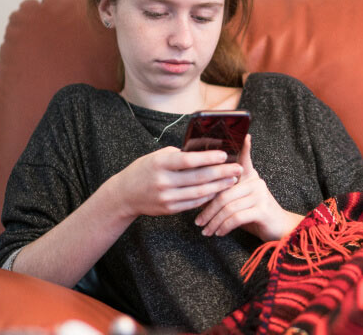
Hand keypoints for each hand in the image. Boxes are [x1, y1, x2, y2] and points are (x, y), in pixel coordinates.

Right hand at [108, 146, 242, 218]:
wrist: (125, 194)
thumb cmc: (144, 170)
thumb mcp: (157, 157)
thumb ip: (179, 155)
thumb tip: (204, 152)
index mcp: (160, 163)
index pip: (188, 160)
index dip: (208, 158)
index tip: (224, 155)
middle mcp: (163, 181)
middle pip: (198, 177)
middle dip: (221, 173)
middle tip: (237, 169)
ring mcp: (166, 197)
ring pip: (199, 193)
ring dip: (219, 186)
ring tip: (233, 180)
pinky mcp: (169, 209)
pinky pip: (194, 203)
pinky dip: (208, 197)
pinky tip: (219, 191)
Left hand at [194, 135, 303, 241]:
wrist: (278, 230)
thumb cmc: (254, 215)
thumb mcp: (239, 202)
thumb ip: (226, 194)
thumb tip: (200, 194)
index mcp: (249, 176)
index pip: (244, 158)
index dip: (243, 147)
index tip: (244, 134)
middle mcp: (256, 182)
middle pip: (224, 191)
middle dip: (208, 209)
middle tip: (198, 222)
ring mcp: (260, 195)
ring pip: (228, 206)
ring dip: (214, 221)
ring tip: (206, 231)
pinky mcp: (262, 209)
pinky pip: (236, 217)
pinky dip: (224, 226)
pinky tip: (219, 232)